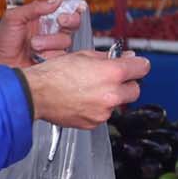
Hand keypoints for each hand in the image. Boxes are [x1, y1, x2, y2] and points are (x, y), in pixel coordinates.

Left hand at [0, 0, 83, 69]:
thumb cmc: (2, 41)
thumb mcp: (14, 17)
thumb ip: (35, 7)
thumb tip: (57, 0)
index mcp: (43, 18)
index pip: (64, 9)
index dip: (74, 7)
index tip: (77, 7)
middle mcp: (50, 31)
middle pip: (73, 23)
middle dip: (70, 20)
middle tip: (61, 21)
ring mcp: (52, 47)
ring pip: (66, 40)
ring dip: (49, 42)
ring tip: (33, 45)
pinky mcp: (53, 61)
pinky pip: (62, 56)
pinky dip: (49, 55)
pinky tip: (37, 56)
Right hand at [19, 49, 149, 127]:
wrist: (35, 94)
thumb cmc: (54, 74)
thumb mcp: (83, 55)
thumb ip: (108, 57)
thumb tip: (124, 57)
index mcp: (112, 73)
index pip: (142, 68)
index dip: (138, 65)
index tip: (136, 65)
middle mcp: (111, 94)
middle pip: (135, 90)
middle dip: (127, 84)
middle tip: (113, 79)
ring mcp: (103, 111)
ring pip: (117, 104)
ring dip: (110, 97)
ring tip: (89, 89)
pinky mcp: (94, 123)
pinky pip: (103, 114)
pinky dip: (97, 108)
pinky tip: (83, 100)